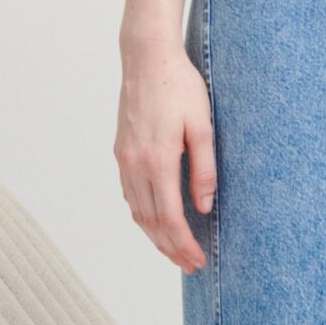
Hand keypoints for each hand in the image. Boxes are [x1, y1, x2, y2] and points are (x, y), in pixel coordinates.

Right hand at [115, 36, 215, 271]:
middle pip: (150, 222)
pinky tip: (155, 221)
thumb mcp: (202, 126)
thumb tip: (204, 206)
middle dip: (170, 248)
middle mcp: (135, 164)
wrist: (146, 58)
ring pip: (137, 211)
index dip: (183, 244)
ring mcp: (124, 158)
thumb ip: (204, 169)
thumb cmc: (180, 86)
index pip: (170, 217)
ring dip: (154, 236)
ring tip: (174, 251)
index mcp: (158, 160)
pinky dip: (142, 215)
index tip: (197, 261)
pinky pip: (130, 194)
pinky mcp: (121, 151)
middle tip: (189, 265)